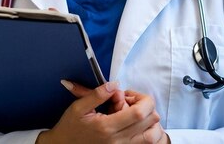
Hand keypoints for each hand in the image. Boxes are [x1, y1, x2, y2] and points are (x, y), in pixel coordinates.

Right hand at [36, 81, 167, 143]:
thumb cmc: (70, 127)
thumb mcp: (79, 107)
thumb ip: (98, 94)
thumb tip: (116, 85)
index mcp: (107, 127)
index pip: (139, 112)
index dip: (142, 99)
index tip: (130, 94)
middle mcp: (118, 141)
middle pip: (150, 123)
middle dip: (146, 107)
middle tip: (131, 102)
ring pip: (153, 136)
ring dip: (149, 121)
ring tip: (135, 113)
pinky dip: (147, 132)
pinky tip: (135, 124)